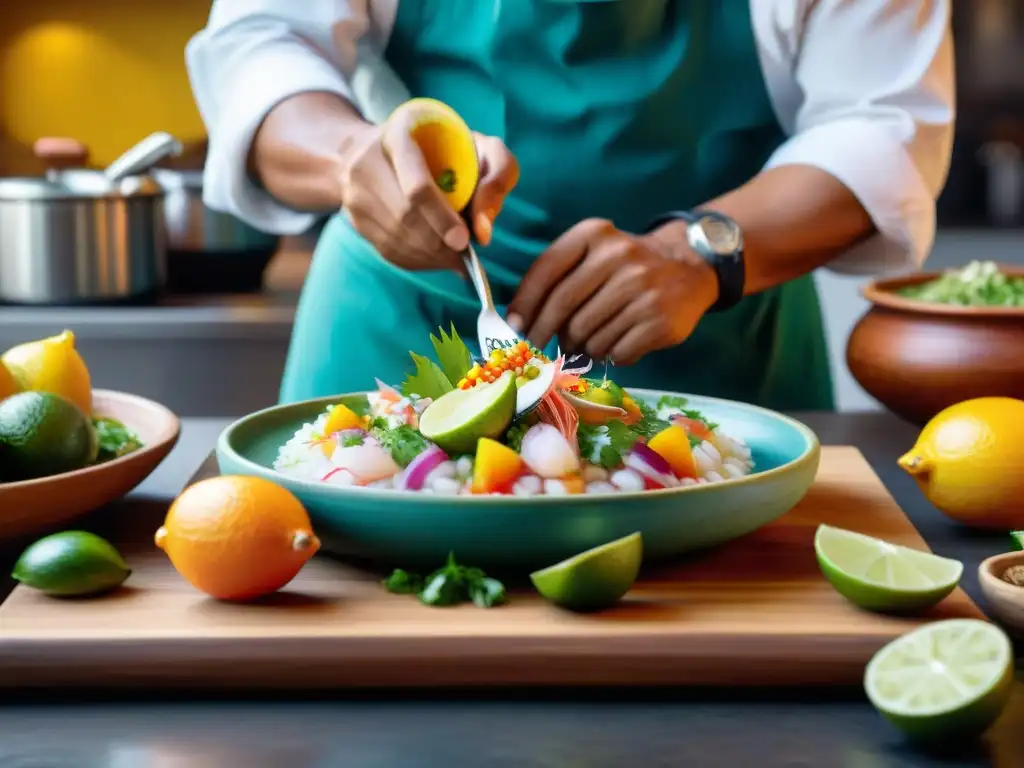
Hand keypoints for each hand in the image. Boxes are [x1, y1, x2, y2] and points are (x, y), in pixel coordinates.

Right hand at [339, 124, 517, 270]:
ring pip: (395, 238)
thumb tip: (482, 232)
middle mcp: (367, 159)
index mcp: (400, 132)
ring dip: (429, 257)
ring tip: (453, 259)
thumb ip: (497, 177)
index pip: (417, 187)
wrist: (388, 148)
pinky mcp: (353, 215)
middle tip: (464, 256)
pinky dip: (416, 260)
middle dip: (440, 244)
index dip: (442, 218)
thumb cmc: (448, 147)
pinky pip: (386, 249)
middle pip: (405, 217)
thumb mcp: (482, 147)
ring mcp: (353, 190)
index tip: (464, 240)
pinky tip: (434, 257)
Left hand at [507, 219, 718, 365]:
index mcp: (595, 235)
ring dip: (581, 346)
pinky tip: (618, 343)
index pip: (546, 270)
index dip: (525, 304)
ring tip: (591, 339)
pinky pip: (616, 353)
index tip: (515, 327)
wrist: (690, 267)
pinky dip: (611, 355)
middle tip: (540, 348)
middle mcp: (619, 257)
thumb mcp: (594, 252)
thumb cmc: (626, 266)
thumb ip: (558, 277)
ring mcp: (642, 290)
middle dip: (545, 334)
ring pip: (587, 336)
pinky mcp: (660, 321)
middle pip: (563, 309)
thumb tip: (520, 323)